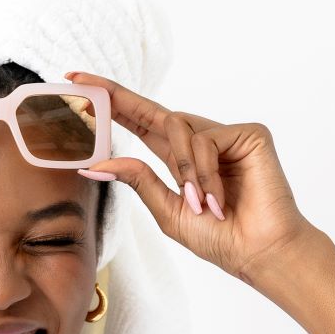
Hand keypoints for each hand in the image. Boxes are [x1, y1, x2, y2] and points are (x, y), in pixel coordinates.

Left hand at [66, 69, 314, 282]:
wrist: (258, 252)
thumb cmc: (220, 239)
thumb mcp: (167, 211)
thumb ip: (138, 179)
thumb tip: (95, 163)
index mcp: (179, 161)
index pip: (141, 124)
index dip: (112, 103)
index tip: (76, 83)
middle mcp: (200, 142)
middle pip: (153, 111)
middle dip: (115, 97)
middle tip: (79, 82)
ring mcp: (225, 135)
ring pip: (179, 130)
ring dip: (182, 171)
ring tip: (199, 204)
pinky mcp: (248, 133)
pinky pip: (207, 141)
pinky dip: (205, 173)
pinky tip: (218, 199)